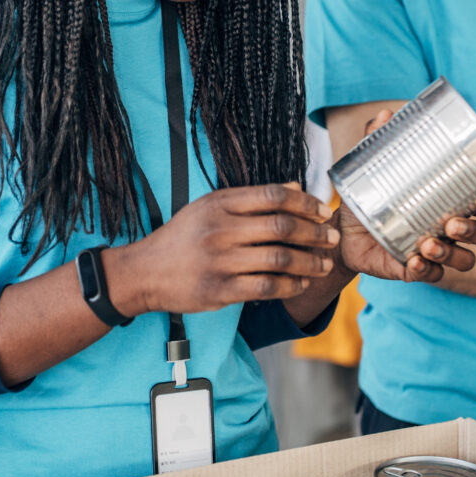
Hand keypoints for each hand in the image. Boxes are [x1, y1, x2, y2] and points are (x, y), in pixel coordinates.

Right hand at [110, 184, 337, 315]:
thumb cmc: (181, 238)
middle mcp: (220, 230)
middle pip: (281, 227)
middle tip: (332, 238)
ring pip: (279, 259)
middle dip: (315, 233)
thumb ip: (252, 198)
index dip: (305, 202)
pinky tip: (301, 284)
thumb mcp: (209, 207)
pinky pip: (266, 287)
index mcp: (219, 204)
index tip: (323, 211)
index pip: (272, 196)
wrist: (143, 273)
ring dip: (309, 262)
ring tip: (323, 264)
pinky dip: (290, 285)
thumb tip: (295, 186)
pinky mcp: (220, 290)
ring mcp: (220, 261)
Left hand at [338, 109, 475, 282]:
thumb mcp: (371, 170)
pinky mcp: (416, 269)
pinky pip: (431, 275)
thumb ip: (378, 141)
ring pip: (464, 259)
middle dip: (472, 231)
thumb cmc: (368, 199)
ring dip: (451, 253)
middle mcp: (449, 229)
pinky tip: (413, 261)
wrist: (342, 231)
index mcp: (449, 203)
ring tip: (427, 244)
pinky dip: (426, 270)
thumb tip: (385, 114)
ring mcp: (435, 252)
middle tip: (451, 224)